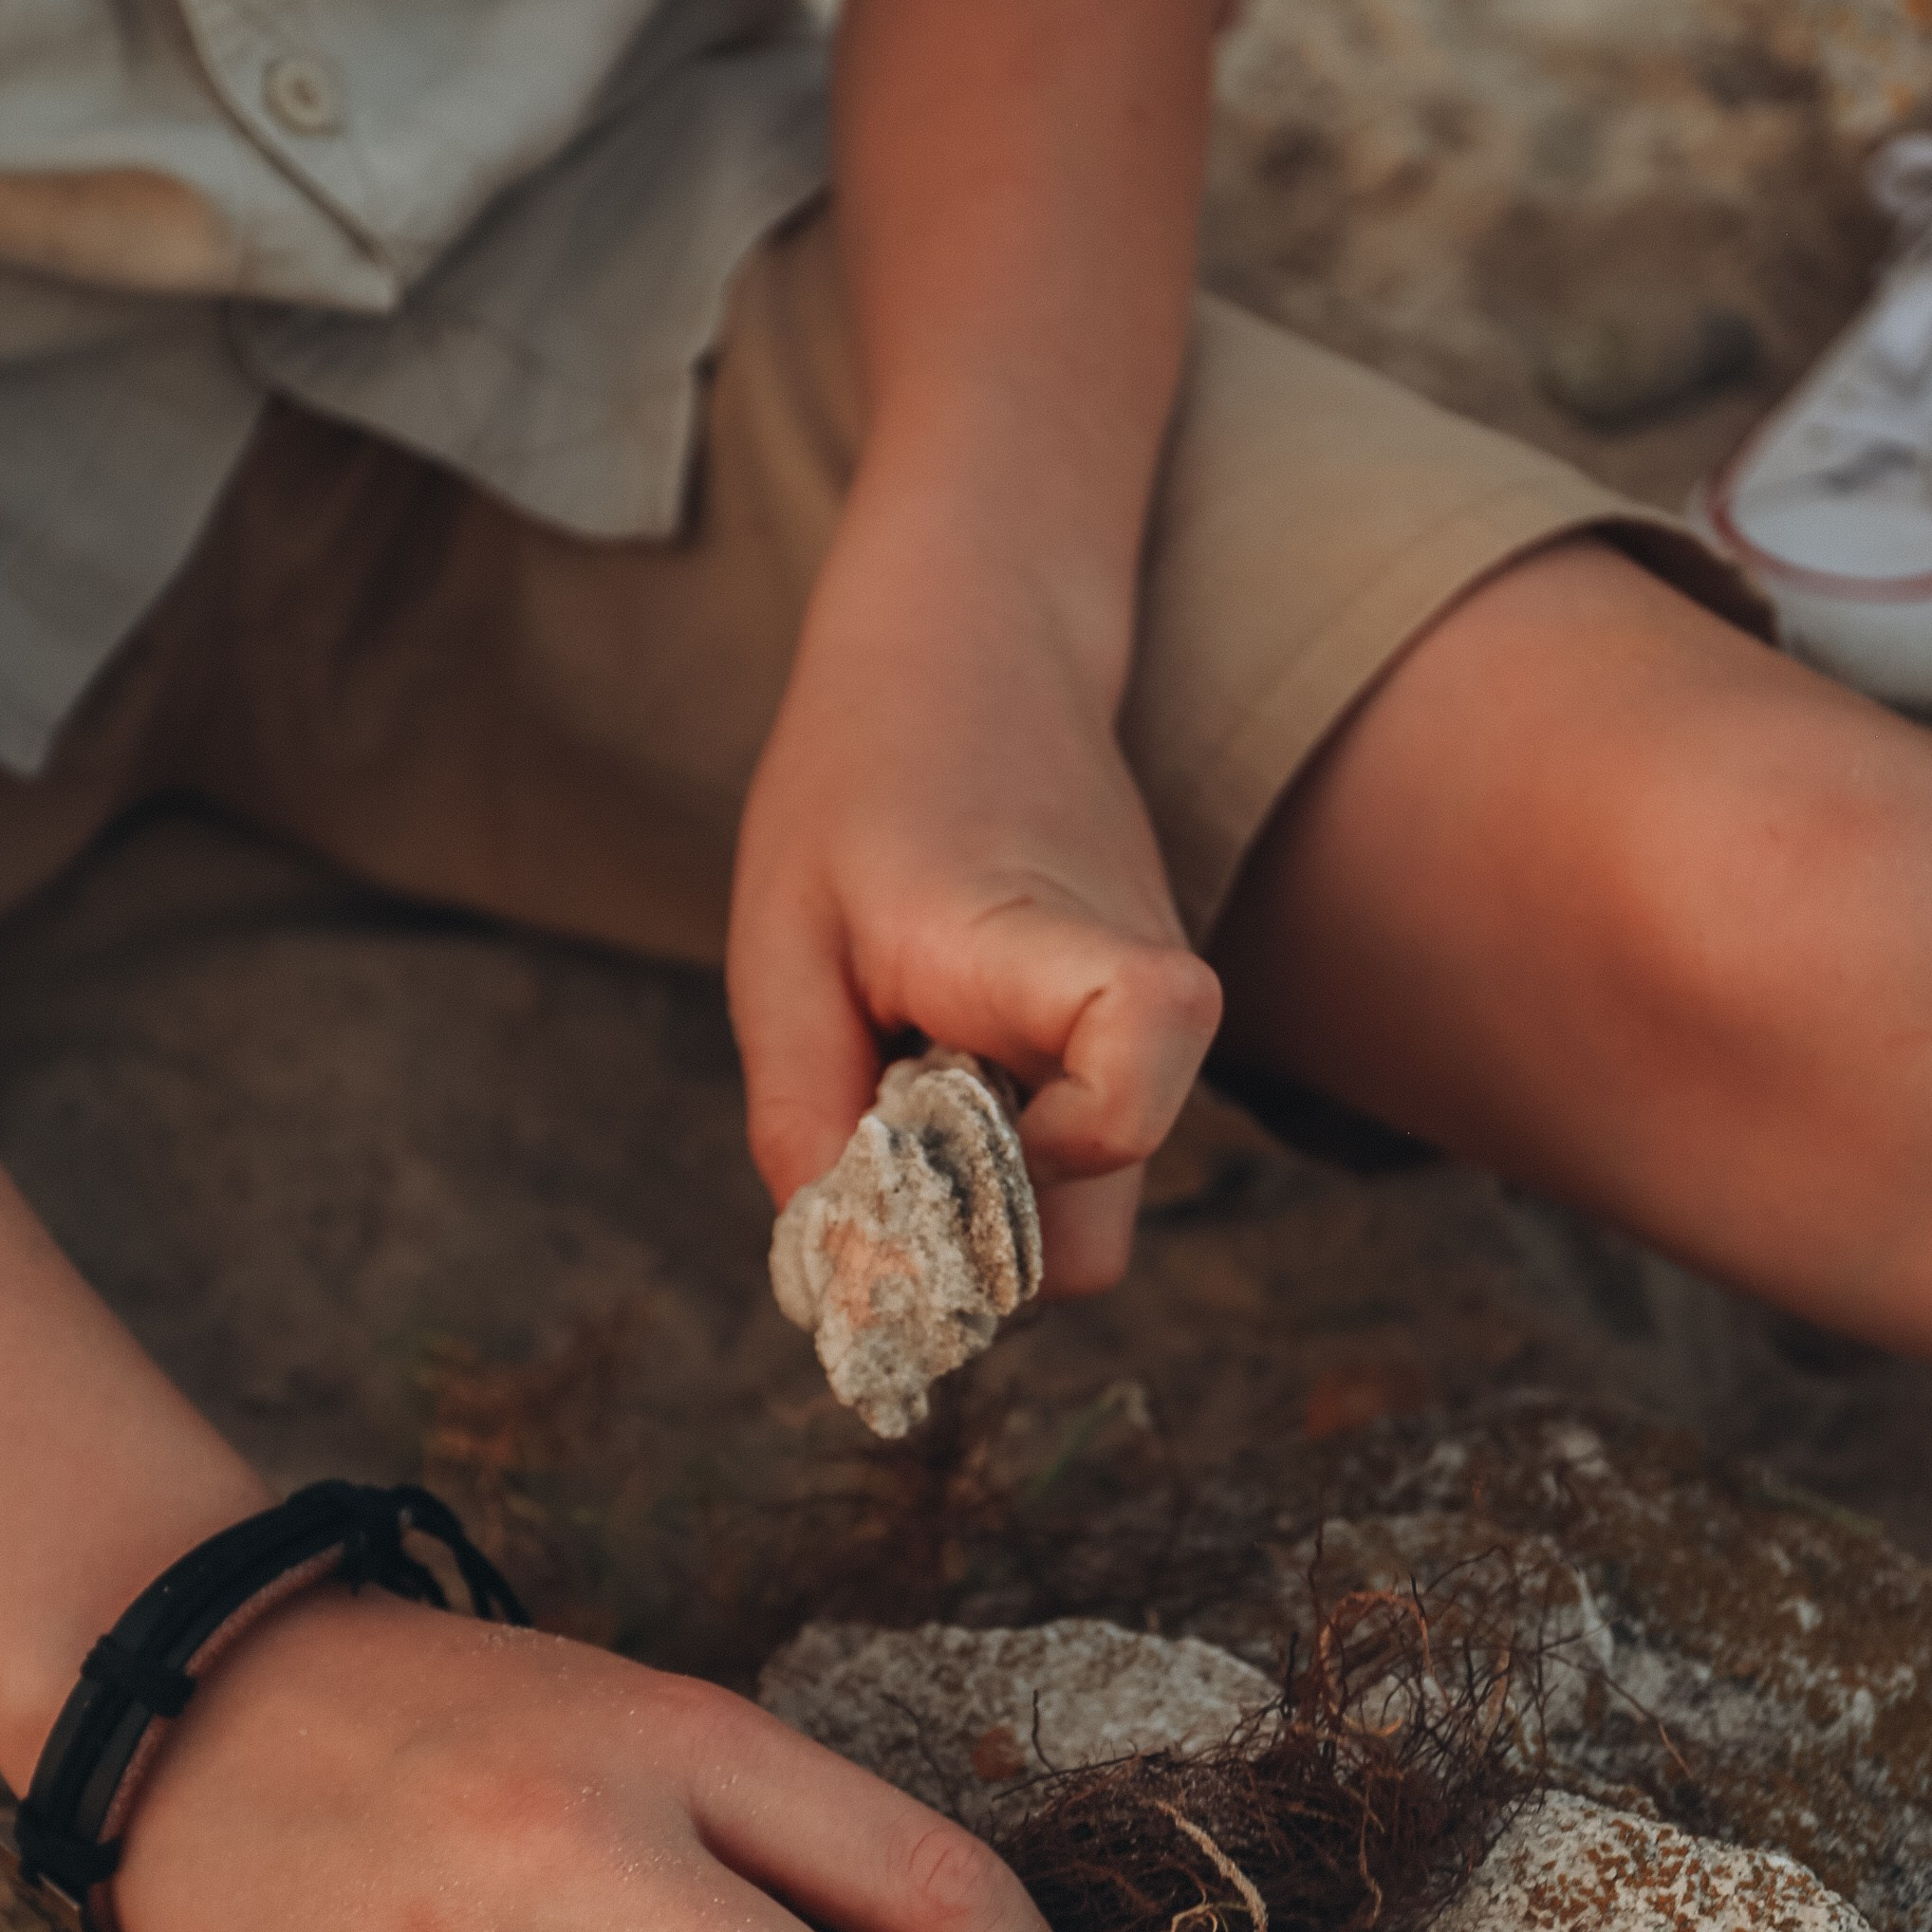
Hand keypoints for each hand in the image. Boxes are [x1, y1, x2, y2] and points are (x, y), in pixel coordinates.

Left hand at [728, 518, 1222, 1296]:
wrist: (972, 648)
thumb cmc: (859, 782)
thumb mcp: (779, 945)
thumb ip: (803, 1116)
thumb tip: (846, 1283)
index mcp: (1033, 939)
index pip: (1145, 1044)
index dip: (1062, 1145)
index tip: (949, 1137)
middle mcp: (1129, 989)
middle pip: (1100, 1226)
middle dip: (982, 1240)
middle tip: (880, 1144)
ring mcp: (1151, 1020)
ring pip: (1091, 1207)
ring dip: (990, 1199)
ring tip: (909, 1082)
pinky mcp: (1142, 1037)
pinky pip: (1084, 1153)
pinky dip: (1011, 1153)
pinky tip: (948, 1070)